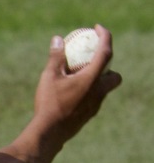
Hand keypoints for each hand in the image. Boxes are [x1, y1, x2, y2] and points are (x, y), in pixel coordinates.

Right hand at [32, 25, 121, 152]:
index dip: (105, 37)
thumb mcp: (49, 76)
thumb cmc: (49, 103)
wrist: (49, 133)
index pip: (106, 52)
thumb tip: (57, 39)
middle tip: (92, 59)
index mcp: (92, 79)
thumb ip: (56, 57)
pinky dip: (89, 91)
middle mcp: (99, 92)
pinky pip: (94, 99)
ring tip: (79, 76)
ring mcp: (95, 106)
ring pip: (104, 89)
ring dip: (98, 80)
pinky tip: (72, 93)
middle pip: (114, 76)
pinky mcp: (88, 116)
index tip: (98, 29)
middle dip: (109, 66)